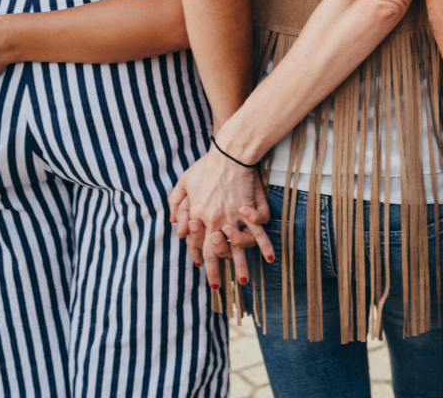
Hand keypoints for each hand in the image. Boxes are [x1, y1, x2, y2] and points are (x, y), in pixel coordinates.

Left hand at [167, 152, 273, 290]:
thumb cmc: (206, 166)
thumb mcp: (183, 182)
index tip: (200, 264)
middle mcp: (213, 222)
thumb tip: (173, 222)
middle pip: (212, 253)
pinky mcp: (248, 213)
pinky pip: (258, 233)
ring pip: (236, 249)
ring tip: (243, 281)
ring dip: (240, 266)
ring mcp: (231, 219)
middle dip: (214, 272)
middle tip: (215, 286)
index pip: (194, 243)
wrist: (229, 156)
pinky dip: (264, 246)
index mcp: (196, 216)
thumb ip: (176, 202)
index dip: (196, 255)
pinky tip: (269, 258)